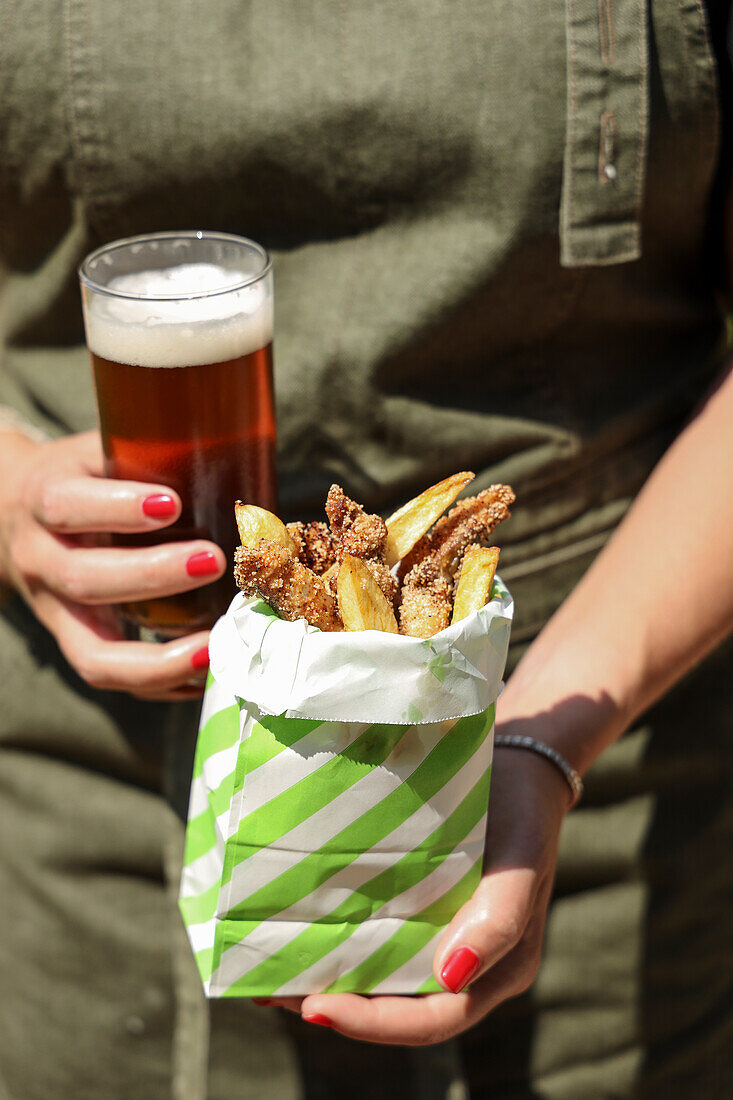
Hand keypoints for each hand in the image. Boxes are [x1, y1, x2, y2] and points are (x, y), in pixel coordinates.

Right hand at [0, 430, 226, 699]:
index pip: (68, 506)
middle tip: (215, 561)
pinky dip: (158, 683)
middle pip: (83, 579)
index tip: (173, 503)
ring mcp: (54, 610)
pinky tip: (205, 673)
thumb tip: (239, 452)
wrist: (16, 513)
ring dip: (158, 656)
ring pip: (91, 650)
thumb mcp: (98, 452)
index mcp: (44, 500)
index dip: (118, 507)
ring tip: (214, 646)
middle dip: (152, 575)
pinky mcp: (73, 642)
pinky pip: (109, 676)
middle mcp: (40, 559)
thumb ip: (147, 452)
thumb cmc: (83, 478)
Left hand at [265, 739, 569, 1043]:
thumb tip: (449, 977)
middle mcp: (466, 966)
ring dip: (326, 980)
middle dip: (335, 1007)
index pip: (431, 1019)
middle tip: (271, 992)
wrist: (520, 762)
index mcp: (498, 968)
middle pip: (397, 1009)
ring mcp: (439, 937)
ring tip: (267, 973)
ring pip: (381, 979)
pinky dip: (336, 943)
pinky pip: (377, 939)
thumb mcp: (521, 860)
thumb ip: (499, 920)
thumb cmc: (522, 811)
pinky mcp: (418, 908)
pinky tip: (293, 931)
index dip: (373, 1023)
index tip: (316, 1008)